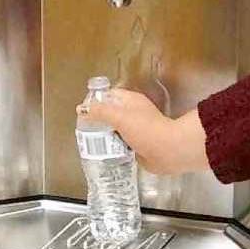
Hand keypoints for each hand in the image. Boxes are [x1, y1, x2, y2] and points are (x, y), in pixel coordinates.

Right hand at [77, 88, 208, 176]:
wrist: (169, 152)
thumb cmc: (146, 130)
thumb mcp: (119, 116)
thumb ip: (99, 112)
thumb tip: (80, 109)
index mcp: (131, 101)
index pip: (109, 95)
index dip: (95, 101)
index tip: (82, 111)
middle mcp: (133, 113)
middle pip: (110, 114)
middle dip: (97, 121)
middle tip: (83, 130)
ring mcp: (136, 131)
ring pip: (114, 131)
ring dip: (104, 136)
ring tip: (89, 142)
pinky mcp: (137, 146)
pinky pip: (120, 145)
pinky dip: (112, 148)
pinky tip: (102, 153)